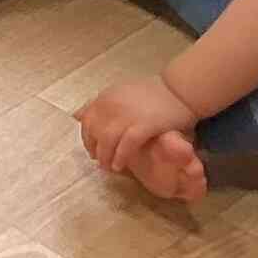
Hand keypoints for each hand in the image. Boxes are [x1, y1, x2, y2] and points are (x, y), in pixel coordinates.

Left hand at [78, 73, 199, 173]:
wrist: (180, 90)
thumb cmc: (154, 93)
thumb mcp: (121, 93)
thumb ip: (102, 105)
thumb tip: (77, 115)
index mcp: (106, 97)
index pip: (87, 120)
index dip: (86, 137)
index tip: (91, 149)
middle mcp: (111, 105)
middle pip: (94, 132)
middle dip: (95, 149)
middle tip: (99, 161)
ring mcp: (126, 116)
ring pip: (106, 141)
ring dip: (105, 157)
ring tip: (108, 168)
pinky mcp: (143, 126)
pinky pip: (125, 146)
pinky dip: (120, 157)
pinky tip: (119, 165)